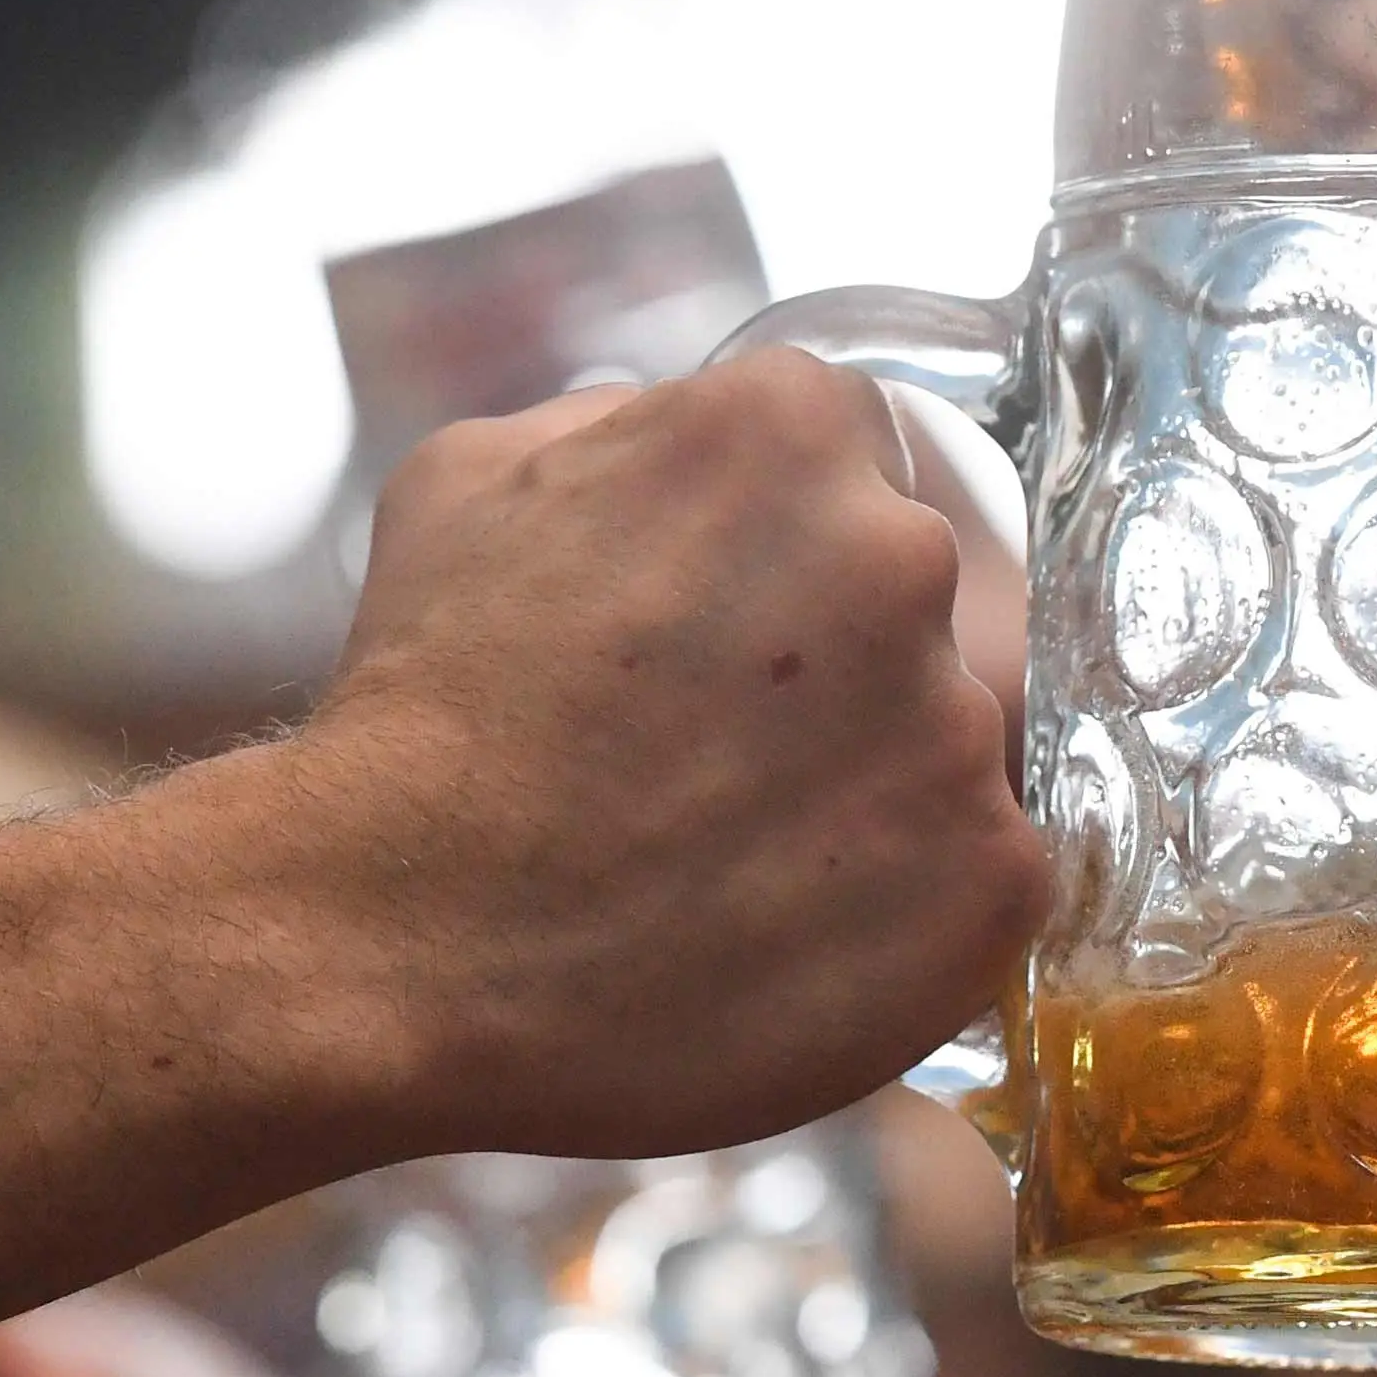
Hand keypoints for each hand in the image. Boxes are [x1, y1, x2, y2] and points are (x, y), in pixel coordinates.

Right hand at [306, 350, 1050, 1159]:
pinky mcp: (992, 876)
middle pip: (935, 597)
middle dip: (846, 669)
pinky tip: (795, 934)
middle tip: (725, 761)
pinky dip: (913, 910)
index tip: (733, 637)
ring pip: (959, 739)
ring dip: (876, 791)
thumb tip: (692, 434)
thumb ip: (625, 428)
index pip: (867, 461)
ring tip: (739, 861)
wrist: (384, 948)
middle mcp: (902, 554)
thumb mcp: (475, 486)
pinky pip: (992, 874)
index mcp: (793, 429)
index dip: (792, 555)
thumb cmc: (418, 720)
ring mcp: (958, 721)